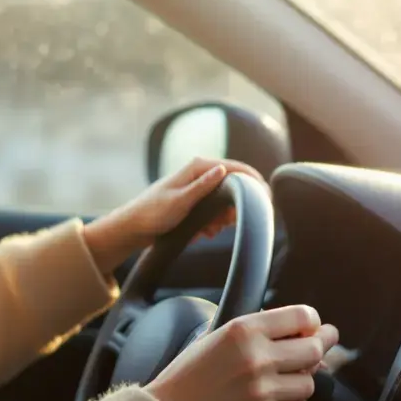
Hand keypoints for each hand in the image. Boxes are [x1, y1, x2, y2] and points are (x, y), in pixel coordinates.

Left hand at [83, 157, 267, 274]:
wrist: (134, 228)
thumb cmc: (153, 213)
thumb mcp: (180, 201)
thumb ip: (202, 186)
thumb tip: (223, 169)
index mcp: (198, 167)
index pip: (237, 168)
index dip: (254, 182)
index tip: (266, 199)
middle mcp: (200, 173)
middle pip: (234, 188)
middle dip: (232, 209)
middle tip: (225, 224)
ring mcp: (198, 188)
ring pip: (225, 203)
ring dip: (221, 220)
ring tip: (208, 230)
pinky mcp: (195, 202)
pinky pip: (214, 212)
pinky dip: (212, 224)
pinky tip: (202, 233)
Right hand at [145, 305, 338, 400]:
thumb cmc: (189, 374)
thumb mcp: (215, 335)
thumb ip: (256, 330)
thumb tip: (303, 333)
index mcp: (244, 330)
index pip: (303, 316)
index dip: (312, 322)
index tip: (312, 328)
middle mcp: (258, 358)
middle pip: (315, 349)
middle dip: (318, 349)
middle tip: (316, 350)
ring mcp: (263, 391)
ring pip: (309, 383)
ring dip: (300, 381)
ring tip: (280, 382)